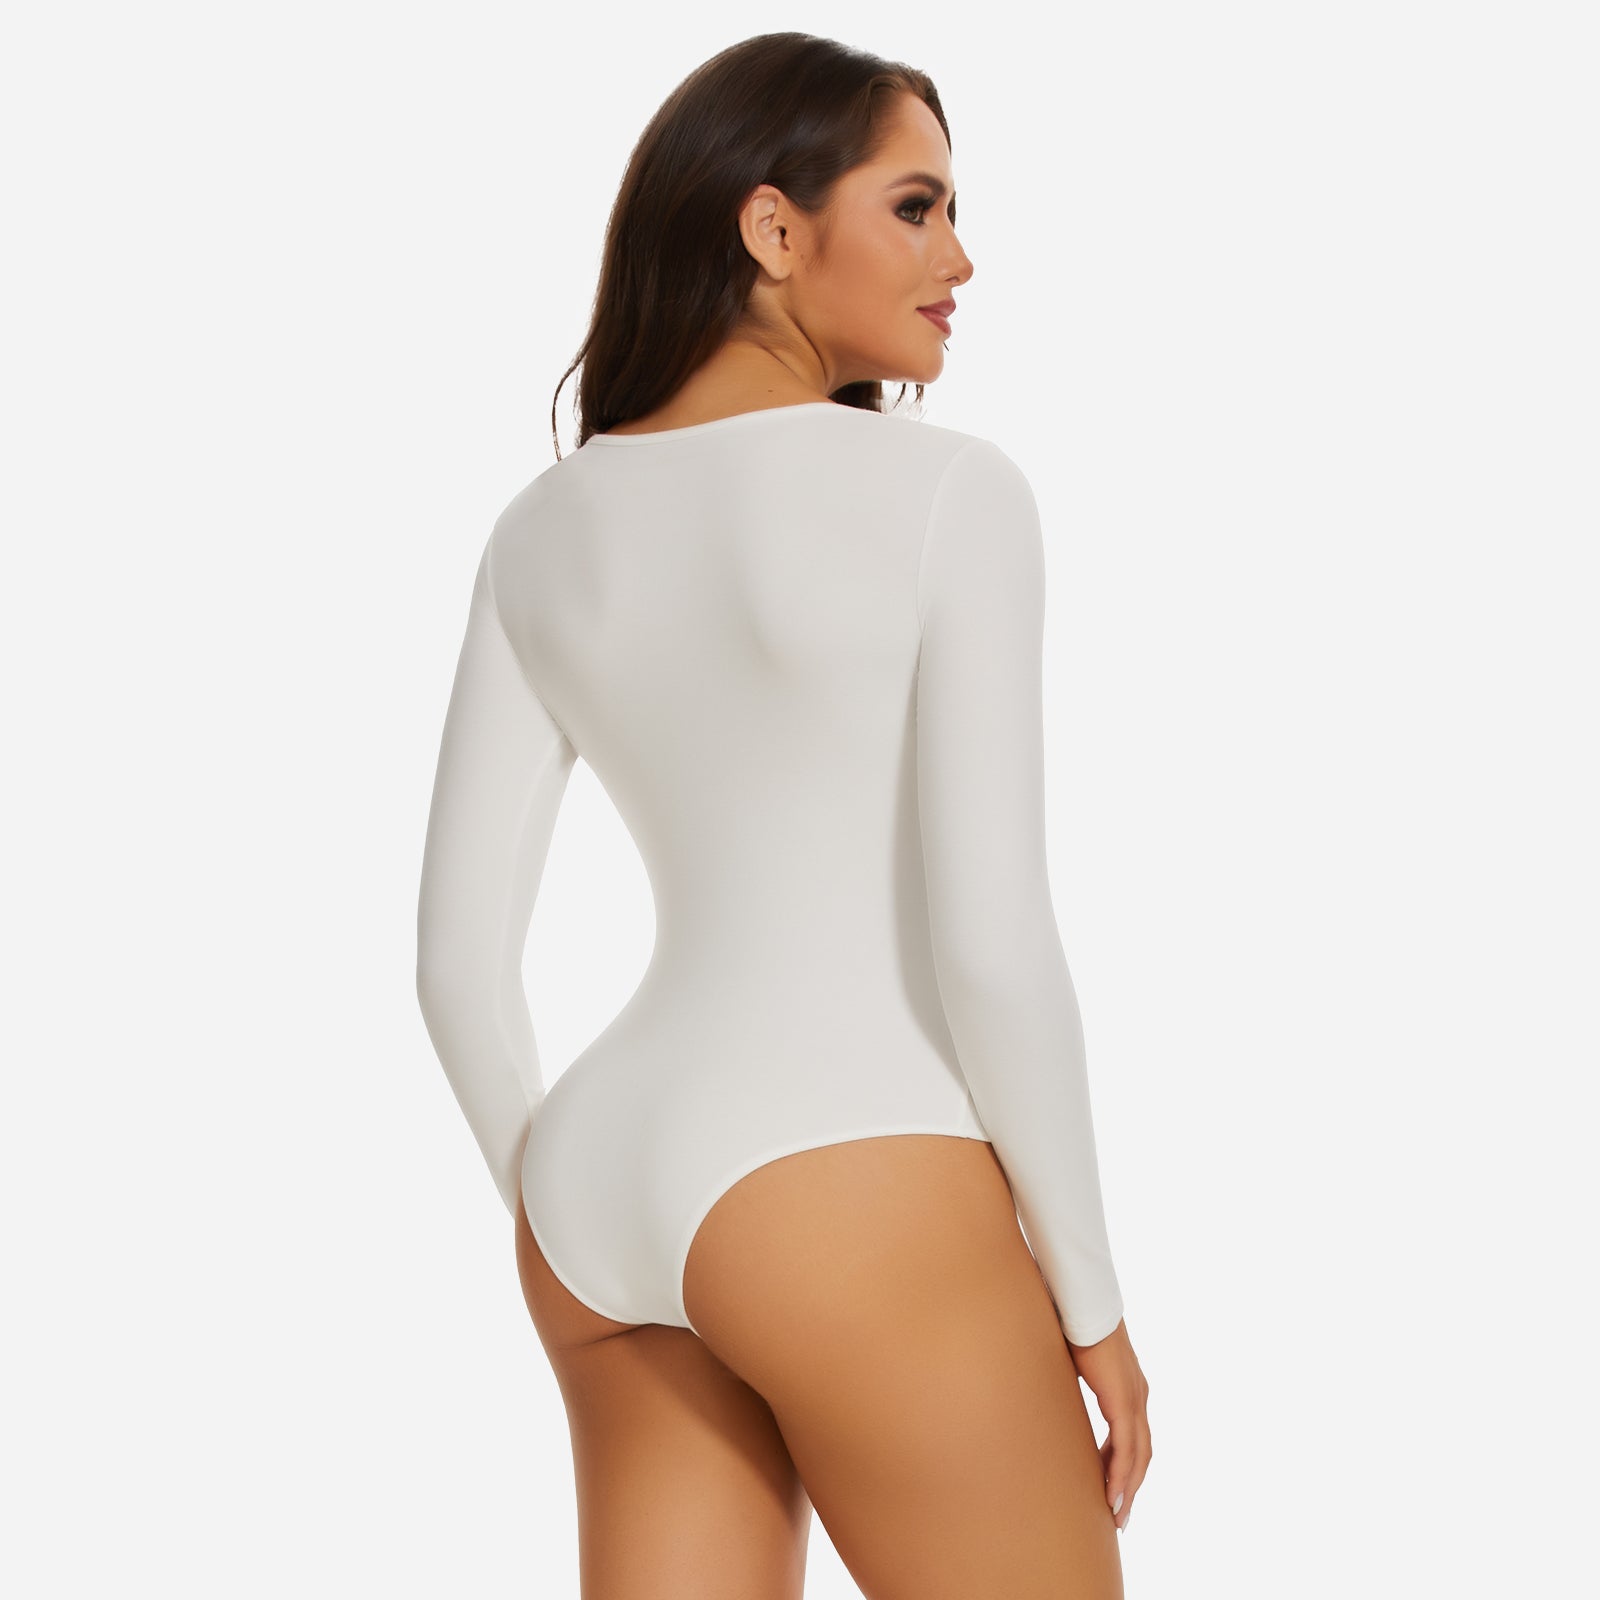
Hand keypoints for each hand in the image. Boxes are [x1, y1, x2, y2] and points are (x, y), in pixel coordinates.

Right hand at [1067, 1318, 1150, 1532]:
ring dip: (1128, 1488)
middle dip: (1130, 1486)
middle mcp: (1138, 1394)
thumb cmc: (1070, 1323)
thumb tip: (1047, 1390)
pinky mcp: (1124, 1400)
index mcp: (1127, 1386)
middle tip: (1119, 1515)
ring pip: (1138, 1455)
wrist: (1080, 1301)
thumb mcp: (1070, 1361)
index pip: (1132, 1435)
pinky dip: (1122, 1474)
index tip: (1112, 1488)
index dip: (1123, 1465)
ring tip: (1116, 1514)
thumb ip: (1069, 1380)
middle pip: (1141, 1452)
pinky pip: (1127, 1448)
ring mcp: (1134, 1397)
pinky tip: (1113, 1494)